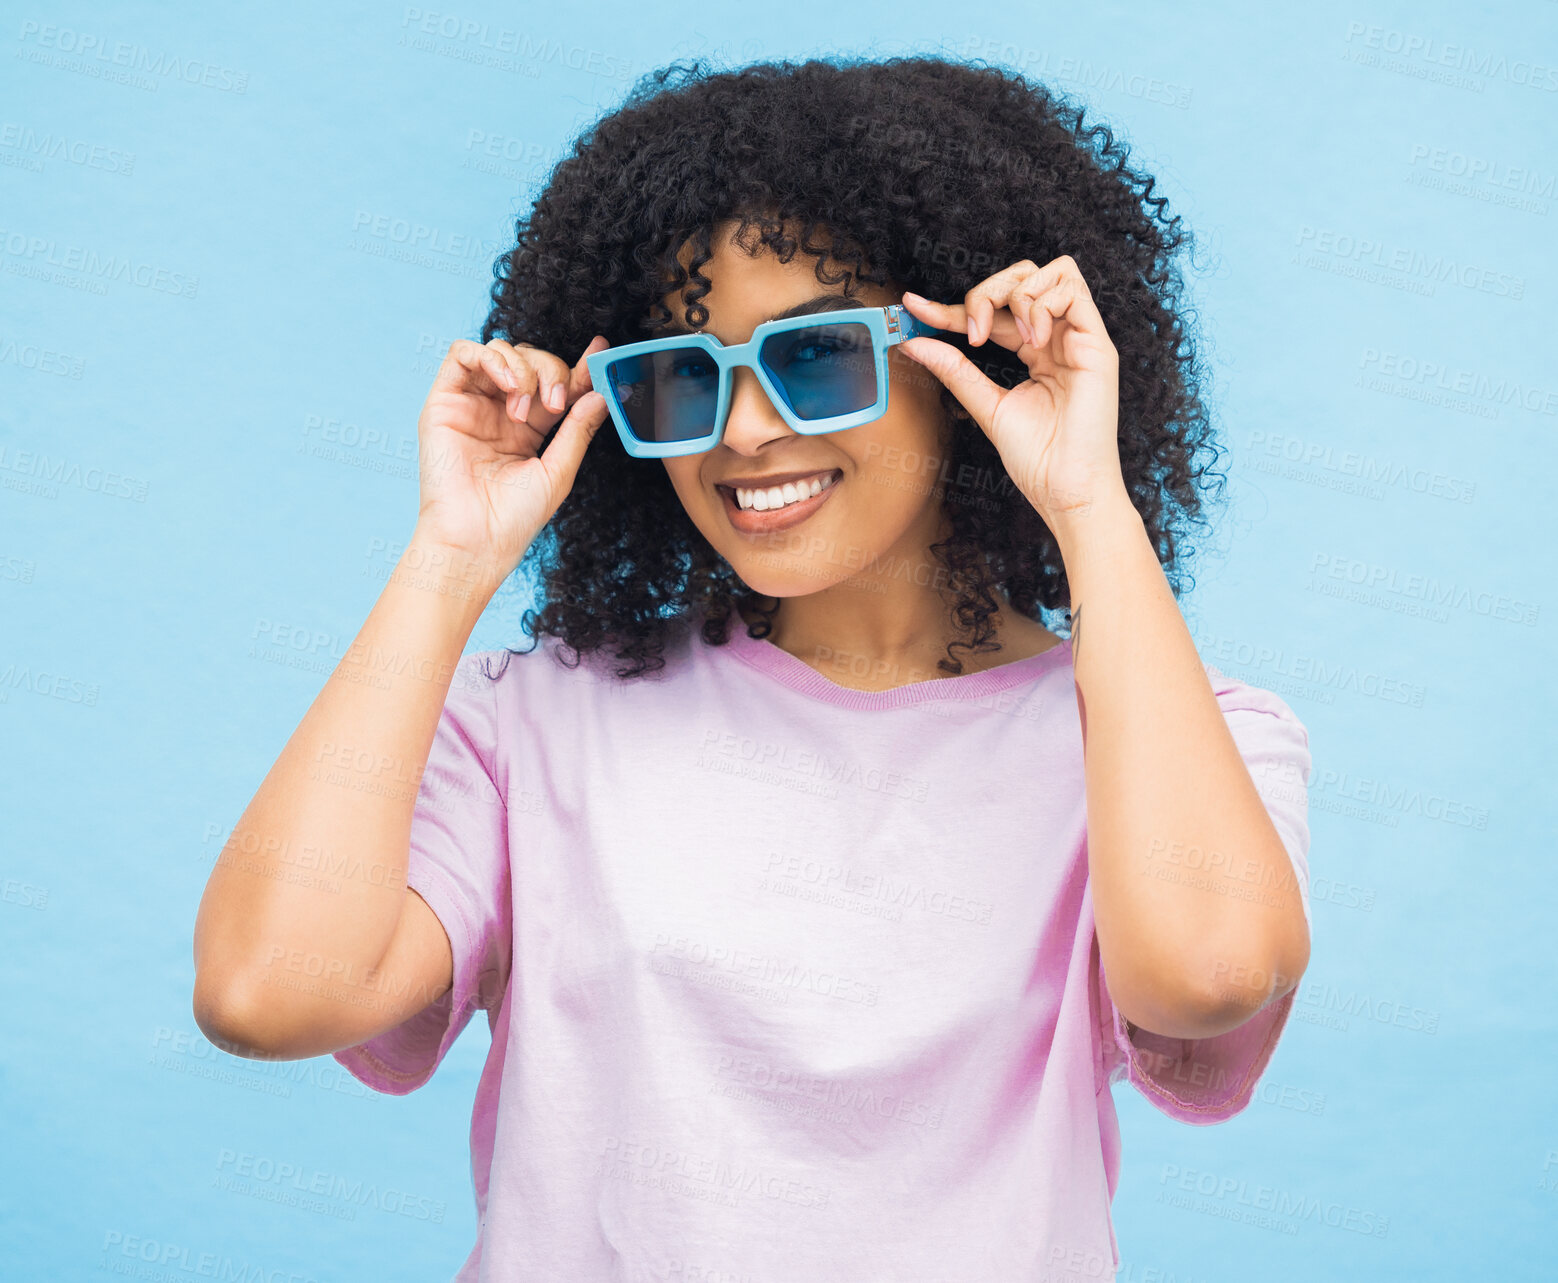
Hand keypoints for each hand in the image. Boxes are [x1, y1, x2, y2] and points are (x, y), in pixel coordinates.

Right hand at [414, 335, 610, 587]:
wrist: (476, 541)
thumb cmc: (515, 517)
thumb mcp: (558, 470)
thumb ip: (578, 427)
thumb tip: (601, 391)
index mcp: (529, 427)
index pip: (556, 383)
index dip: (580, 366)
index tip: (601, 351)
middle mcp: (499, 410)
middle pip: (531, 359)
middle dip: (551, 372)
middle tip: (555, 404)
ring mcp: (472, 404)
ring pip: (501, 350)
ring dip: (523, 368)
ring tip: (525, 408)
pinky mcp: (444, 401)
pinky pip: (462, 353)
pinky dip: (491, 357)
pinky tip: (509, 386)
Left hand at [897, 256, 1127, 527]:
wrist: (1065, 489)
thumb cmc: (1036, 459)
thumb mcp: (985, 405)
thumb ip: (955, 369)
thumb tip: (914, 342)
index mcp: (1033, 351)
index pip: (991, 312)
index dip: (952, 305)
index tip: (913, 307)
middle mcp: (1057, 338)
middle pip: (1024, 276)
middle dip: (987, 290)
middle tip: (971, 331)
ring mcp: (1079, 339)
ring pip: (1052, 271)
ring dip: (1017, 294)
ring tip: (1010, 338)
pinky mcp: (1098, 344)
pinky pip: (1073, 291)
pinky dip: (1042, 305)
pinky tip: (1033, 340)